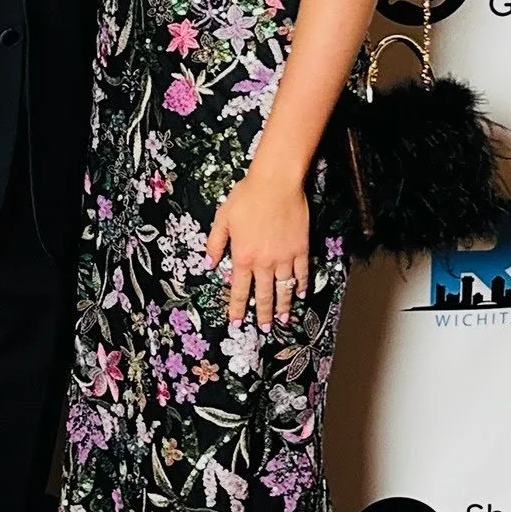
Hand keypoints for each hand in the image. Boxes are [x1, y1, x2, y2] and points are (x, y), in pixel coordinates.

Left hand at [206, 173, 309, 329]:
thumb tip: (209, 263)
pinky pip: (301, 272)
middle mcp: (263, 262)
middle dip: (261, 314)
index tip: (235, 322)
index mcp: (242, 256)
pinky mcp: (301, 249)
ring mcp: (284, 257)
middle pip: (263, 294)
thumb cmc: (247, 197)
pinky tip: (300, 294)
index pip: (238, 289)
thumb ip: (215, 243)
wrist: (276, 183)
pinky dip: (301, 285)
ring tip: (282, 319)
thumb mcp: (223, 219)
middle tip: (263, 328)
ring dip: (282, 305)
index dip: (236, 307)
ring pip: (283, 288)